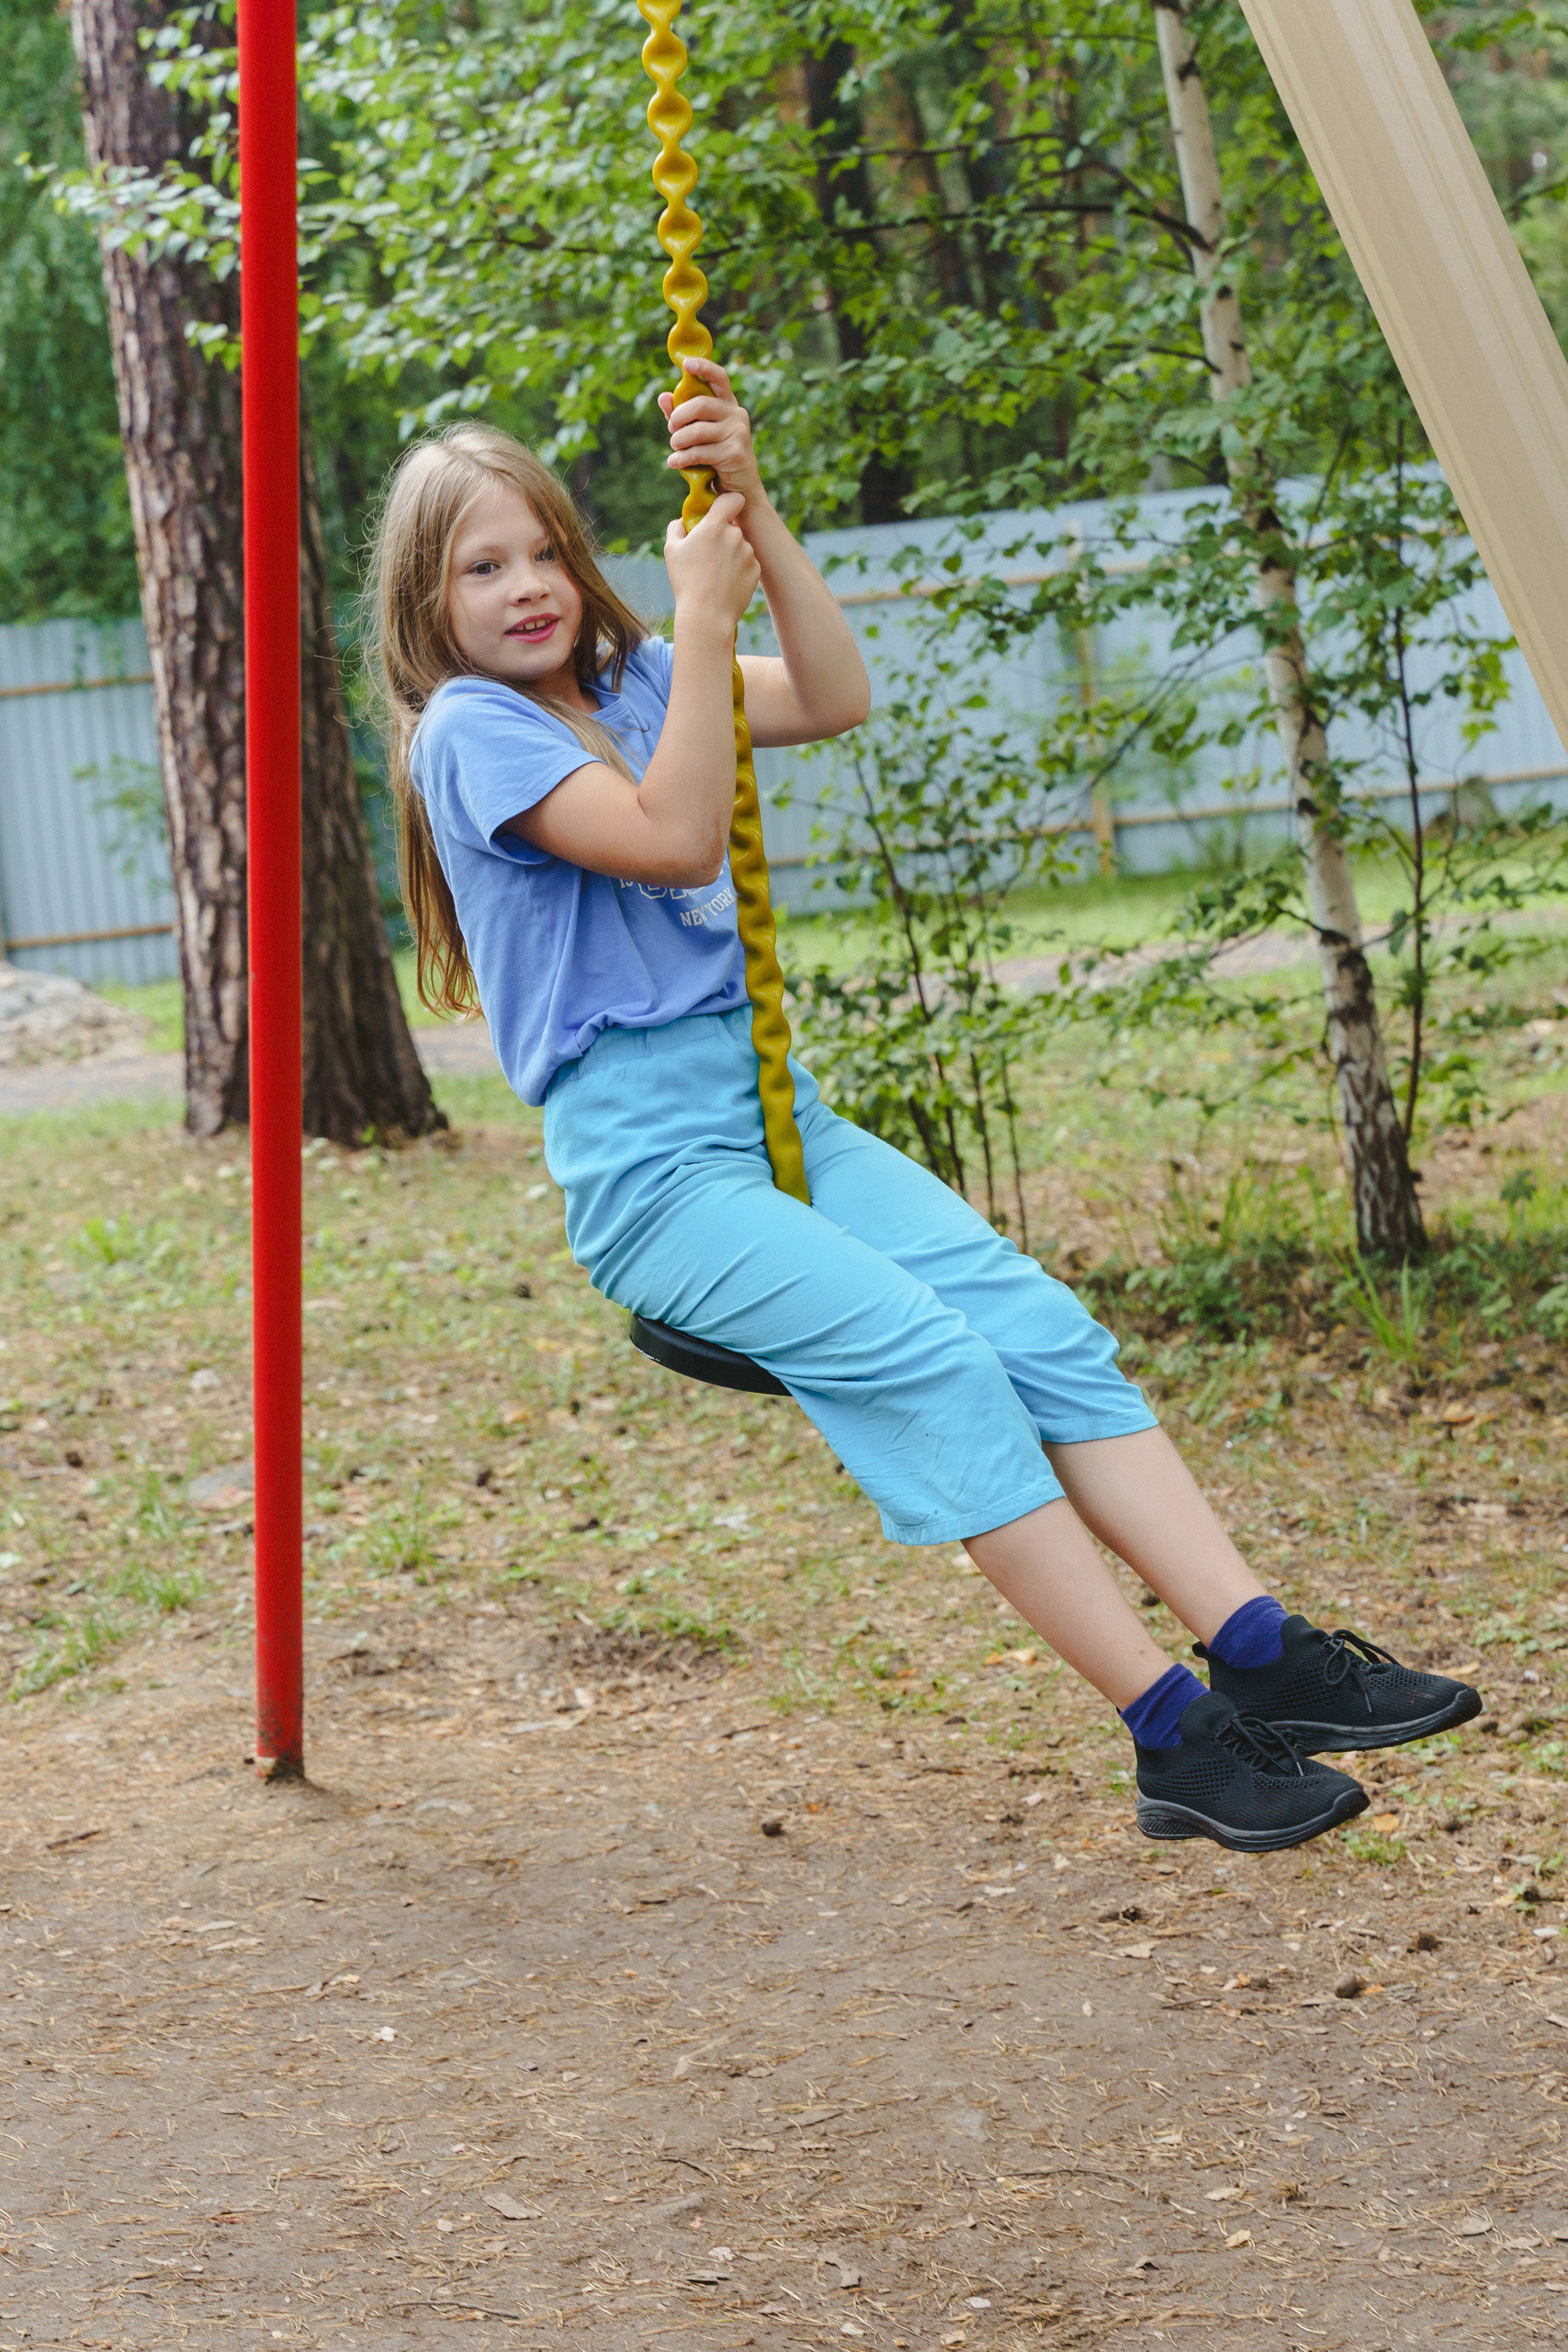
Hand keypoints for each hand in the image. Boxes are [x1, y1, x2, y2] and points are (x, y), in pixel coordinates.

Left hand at [659, 354, 765, 504]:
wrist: (739, 490)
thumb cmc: (715, 458)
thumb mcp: (696, 435)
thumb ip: (681, 416)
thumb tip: (662, 397)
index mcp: (728, 404)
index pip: (719, 377)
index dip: (703, 367)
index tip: (686, 364)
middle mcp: (736, 414)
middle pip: (700, 404)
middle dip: (678, 417)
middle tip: (670, 429)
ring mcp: (738, 433)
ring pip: (697, 431)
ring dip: (679, 440)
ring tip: (673, 449)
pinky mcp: (735, 453)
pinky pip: (700, 452)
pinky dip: (682, 458)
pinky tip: (674, 462)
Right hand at [663, 489, 760, 631]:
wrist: (707, 615)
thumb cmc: (686, 582)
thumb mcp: (672, 552)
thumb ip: (676, 528)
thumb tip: (683, 521)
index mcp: (714, 527)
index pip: (732, 499)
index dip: (729, 502)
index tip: (723, 510)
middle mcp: (735, 536)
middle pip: (733, 527)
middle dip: (723, 536)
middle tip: (709, 555)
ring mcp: (748, 553)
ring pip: (741, 546)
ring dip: (731, 554)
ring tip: (716, 574)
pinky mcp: (756, 570)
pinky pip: (748, 563)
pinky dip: (739, 570)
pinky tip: (726, 583)